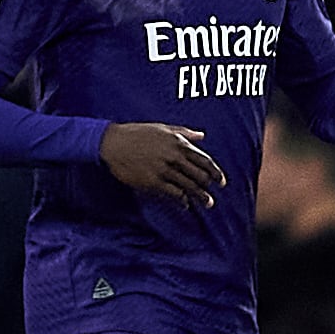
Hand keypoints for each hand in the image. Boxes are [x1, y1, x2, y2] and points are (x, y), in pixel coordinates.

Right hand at [103, 122, 225, 206]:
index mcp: (179, 144)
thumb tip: (203, 135)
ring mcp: (164, 170)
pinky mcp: (152, 182)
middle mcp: (175, 157)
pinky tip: (185, 204)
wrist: (113, 142)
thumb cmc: (138, 133)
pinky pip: (172, 194)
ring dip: (200, 197)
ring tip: (207, 204)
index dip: (216, 173)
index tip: (222, 182)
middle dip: (209, 188)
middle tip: (213, 196)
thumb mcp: (163, 128)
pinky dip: (182, 200)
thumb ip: (185, 133)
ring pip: (189, 187)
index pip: (205, 161)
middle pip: (200, 176)